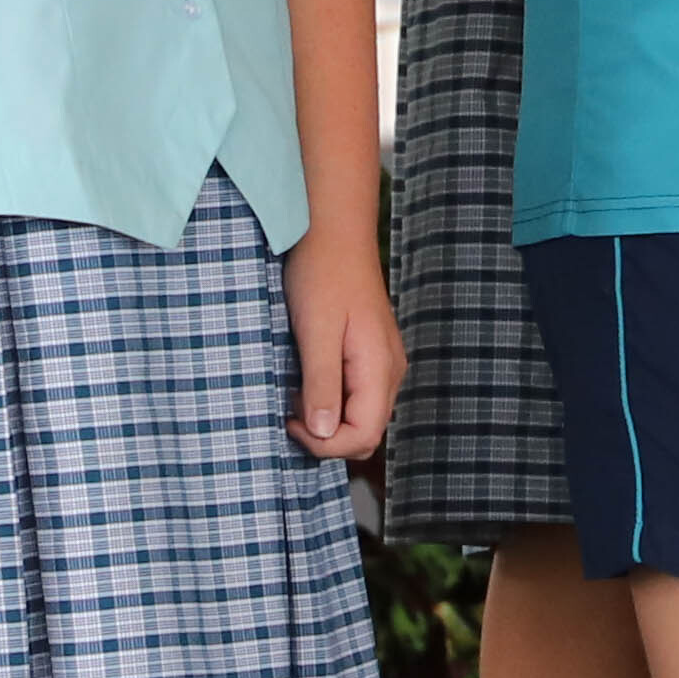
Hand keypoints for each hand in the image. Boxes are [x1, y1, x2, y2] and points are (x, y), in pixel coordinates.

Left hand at [284, 232, 402, 460]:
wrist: (334, 233)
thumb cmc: (322, 276)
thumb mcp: (316, 331)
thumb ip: (322, 384)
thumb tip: (324, 434)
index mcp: (379, 368)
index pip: (364, 436)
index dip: (325, 444)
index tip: (289, 420)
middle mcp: (389, 371)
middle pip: (366, 433)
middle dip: (327, 437)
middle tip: (290, 411)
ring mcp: (382, 363)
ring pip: (361, 416)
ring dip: (327, 419)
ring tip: (295, 393)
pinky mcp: (369, 355)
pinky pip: (356, 396)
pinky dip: (331, 401)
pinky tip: (307, 379)